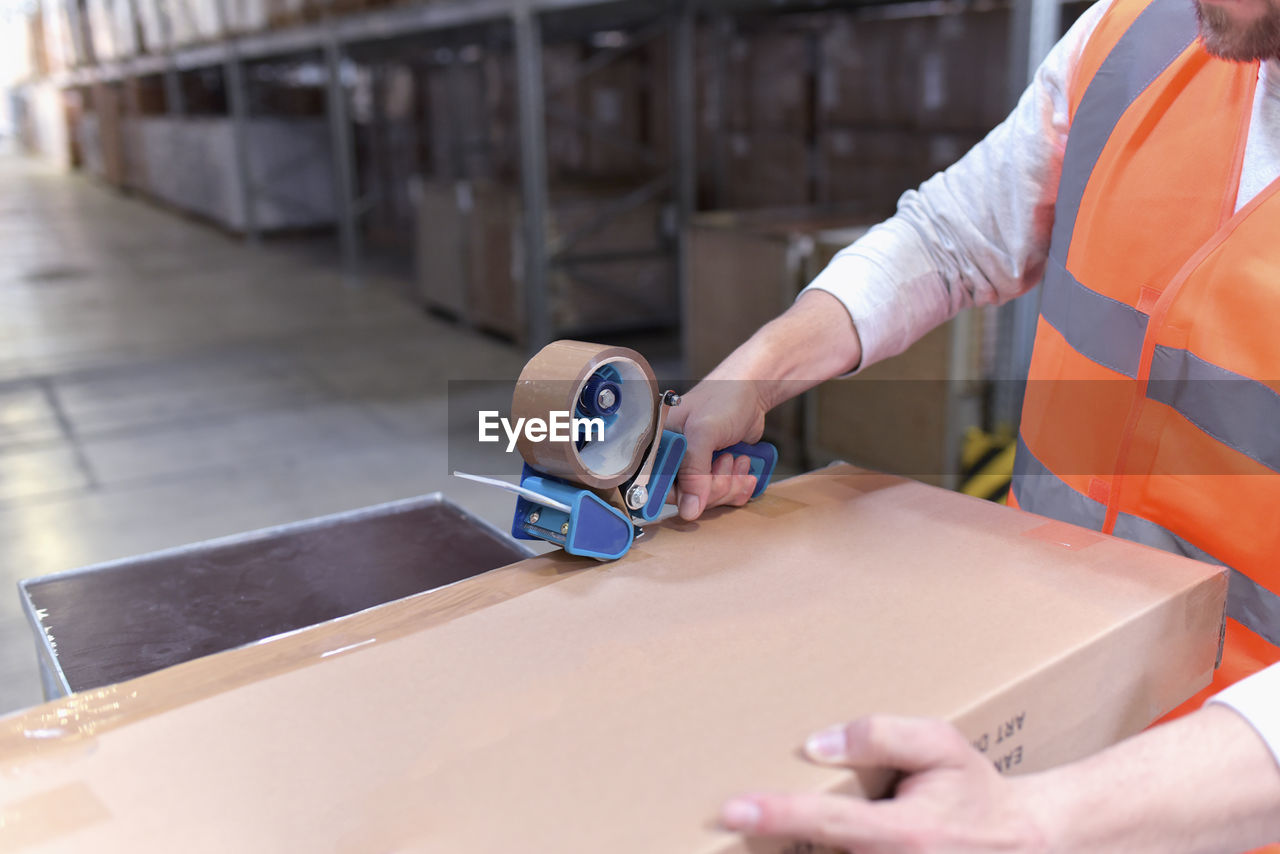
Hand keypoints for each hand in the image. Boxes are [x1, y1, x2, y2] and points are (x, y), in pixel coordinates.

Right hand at [666, 378, 768, 520]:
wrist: (752, 392)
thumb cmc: (724, 398)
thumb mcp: (704, 431)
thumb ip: (693, 470)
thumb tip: (689, 509)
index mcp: (660, 445)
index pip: (657, 486)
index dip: (682, 492)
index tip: (701, 487)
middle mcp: (674, 459)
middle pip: (685, 498)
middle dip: (713, 486)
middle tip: (724, 461)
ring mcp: (695, 468)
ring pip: (707, 500)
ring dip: (729, 484)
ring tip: (736, 459)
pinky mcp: (714, 473)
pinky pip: (724, 496)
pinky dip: (738, 486)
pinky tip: (743, 466)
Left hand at [719, 716, 1049, 852]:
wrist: (1023, 845)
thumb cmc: (975, 791)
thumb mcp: (941, 746)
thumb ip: (881, 736)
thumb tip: (817, 745)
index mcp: (906, 834)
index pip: (828, 823)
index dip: (777, 816)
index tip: (730, 810)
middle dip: (774, 843)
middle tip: (734, 822)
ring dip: (795, 849)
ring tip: (762, 829)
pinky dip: (816, 852)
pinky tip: (795, 839)